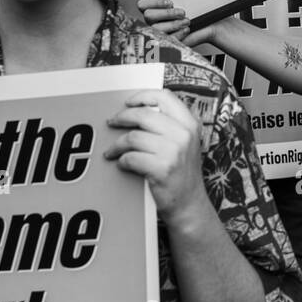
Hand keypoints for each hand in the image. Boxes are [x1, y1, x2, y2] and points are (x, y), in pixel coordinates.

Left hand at [105, 89, 209, 228]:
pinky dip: (122, 160)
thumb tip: (137, 109)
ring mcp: (174, 152)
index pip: (164, 96)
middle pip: (144, 114)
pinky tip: (122, 164)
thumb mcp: (185, 143)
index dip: (142, 96)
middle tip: (112, 123)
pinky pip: (131, 157)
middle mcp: (184, 135)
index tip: (128, 102)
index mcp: (190, 124)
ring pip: (133, 137)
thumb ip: (169, 124)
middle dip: (122, 117)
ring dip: (117, 144)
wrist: (189, 204)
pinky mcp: (162, 169)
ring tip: (112, 151)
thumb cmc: (181, 173)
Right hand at [137, 0, 216, 46]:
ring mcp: (160, 33)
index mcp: (157, 9)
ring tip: (187, 22)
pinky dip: (177, 34)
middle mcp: (156, 21)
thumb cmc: (199, 13)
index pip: (143, 4)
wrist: (210, 26)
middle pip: (148, 16)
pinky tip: (186, 30)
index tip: (170, 2)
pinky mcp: (168, 44)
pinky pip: (166, 41)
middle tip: (182, 12)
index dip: (154, 2)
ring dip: (173, 24)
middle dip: (167, 13)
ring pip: (156, 28)